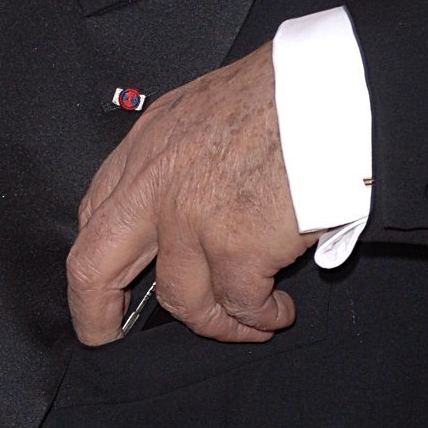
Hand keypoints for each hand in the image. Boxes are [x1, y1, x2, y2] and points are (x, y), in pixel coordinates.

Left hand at [66, 43, 314, 346]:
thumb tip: (186, 207)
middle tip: (109, 339)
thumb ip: (183, 159)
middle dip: (95, 315)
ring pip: (179, 300)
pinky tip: (277, 312)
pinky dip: (261, 317)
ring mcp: (190, 216)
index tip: (103, 289)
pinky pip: (239, 304)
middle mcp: (156, 181)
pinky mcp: (236, 243)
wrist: (335, 89)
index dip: (97, 262)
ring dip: (216, 323)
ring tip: (247, 321)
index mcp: (147, 144)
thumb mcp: (207, 112)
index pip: (95, 216)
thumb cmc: (288, 94)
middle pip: (93, 267)